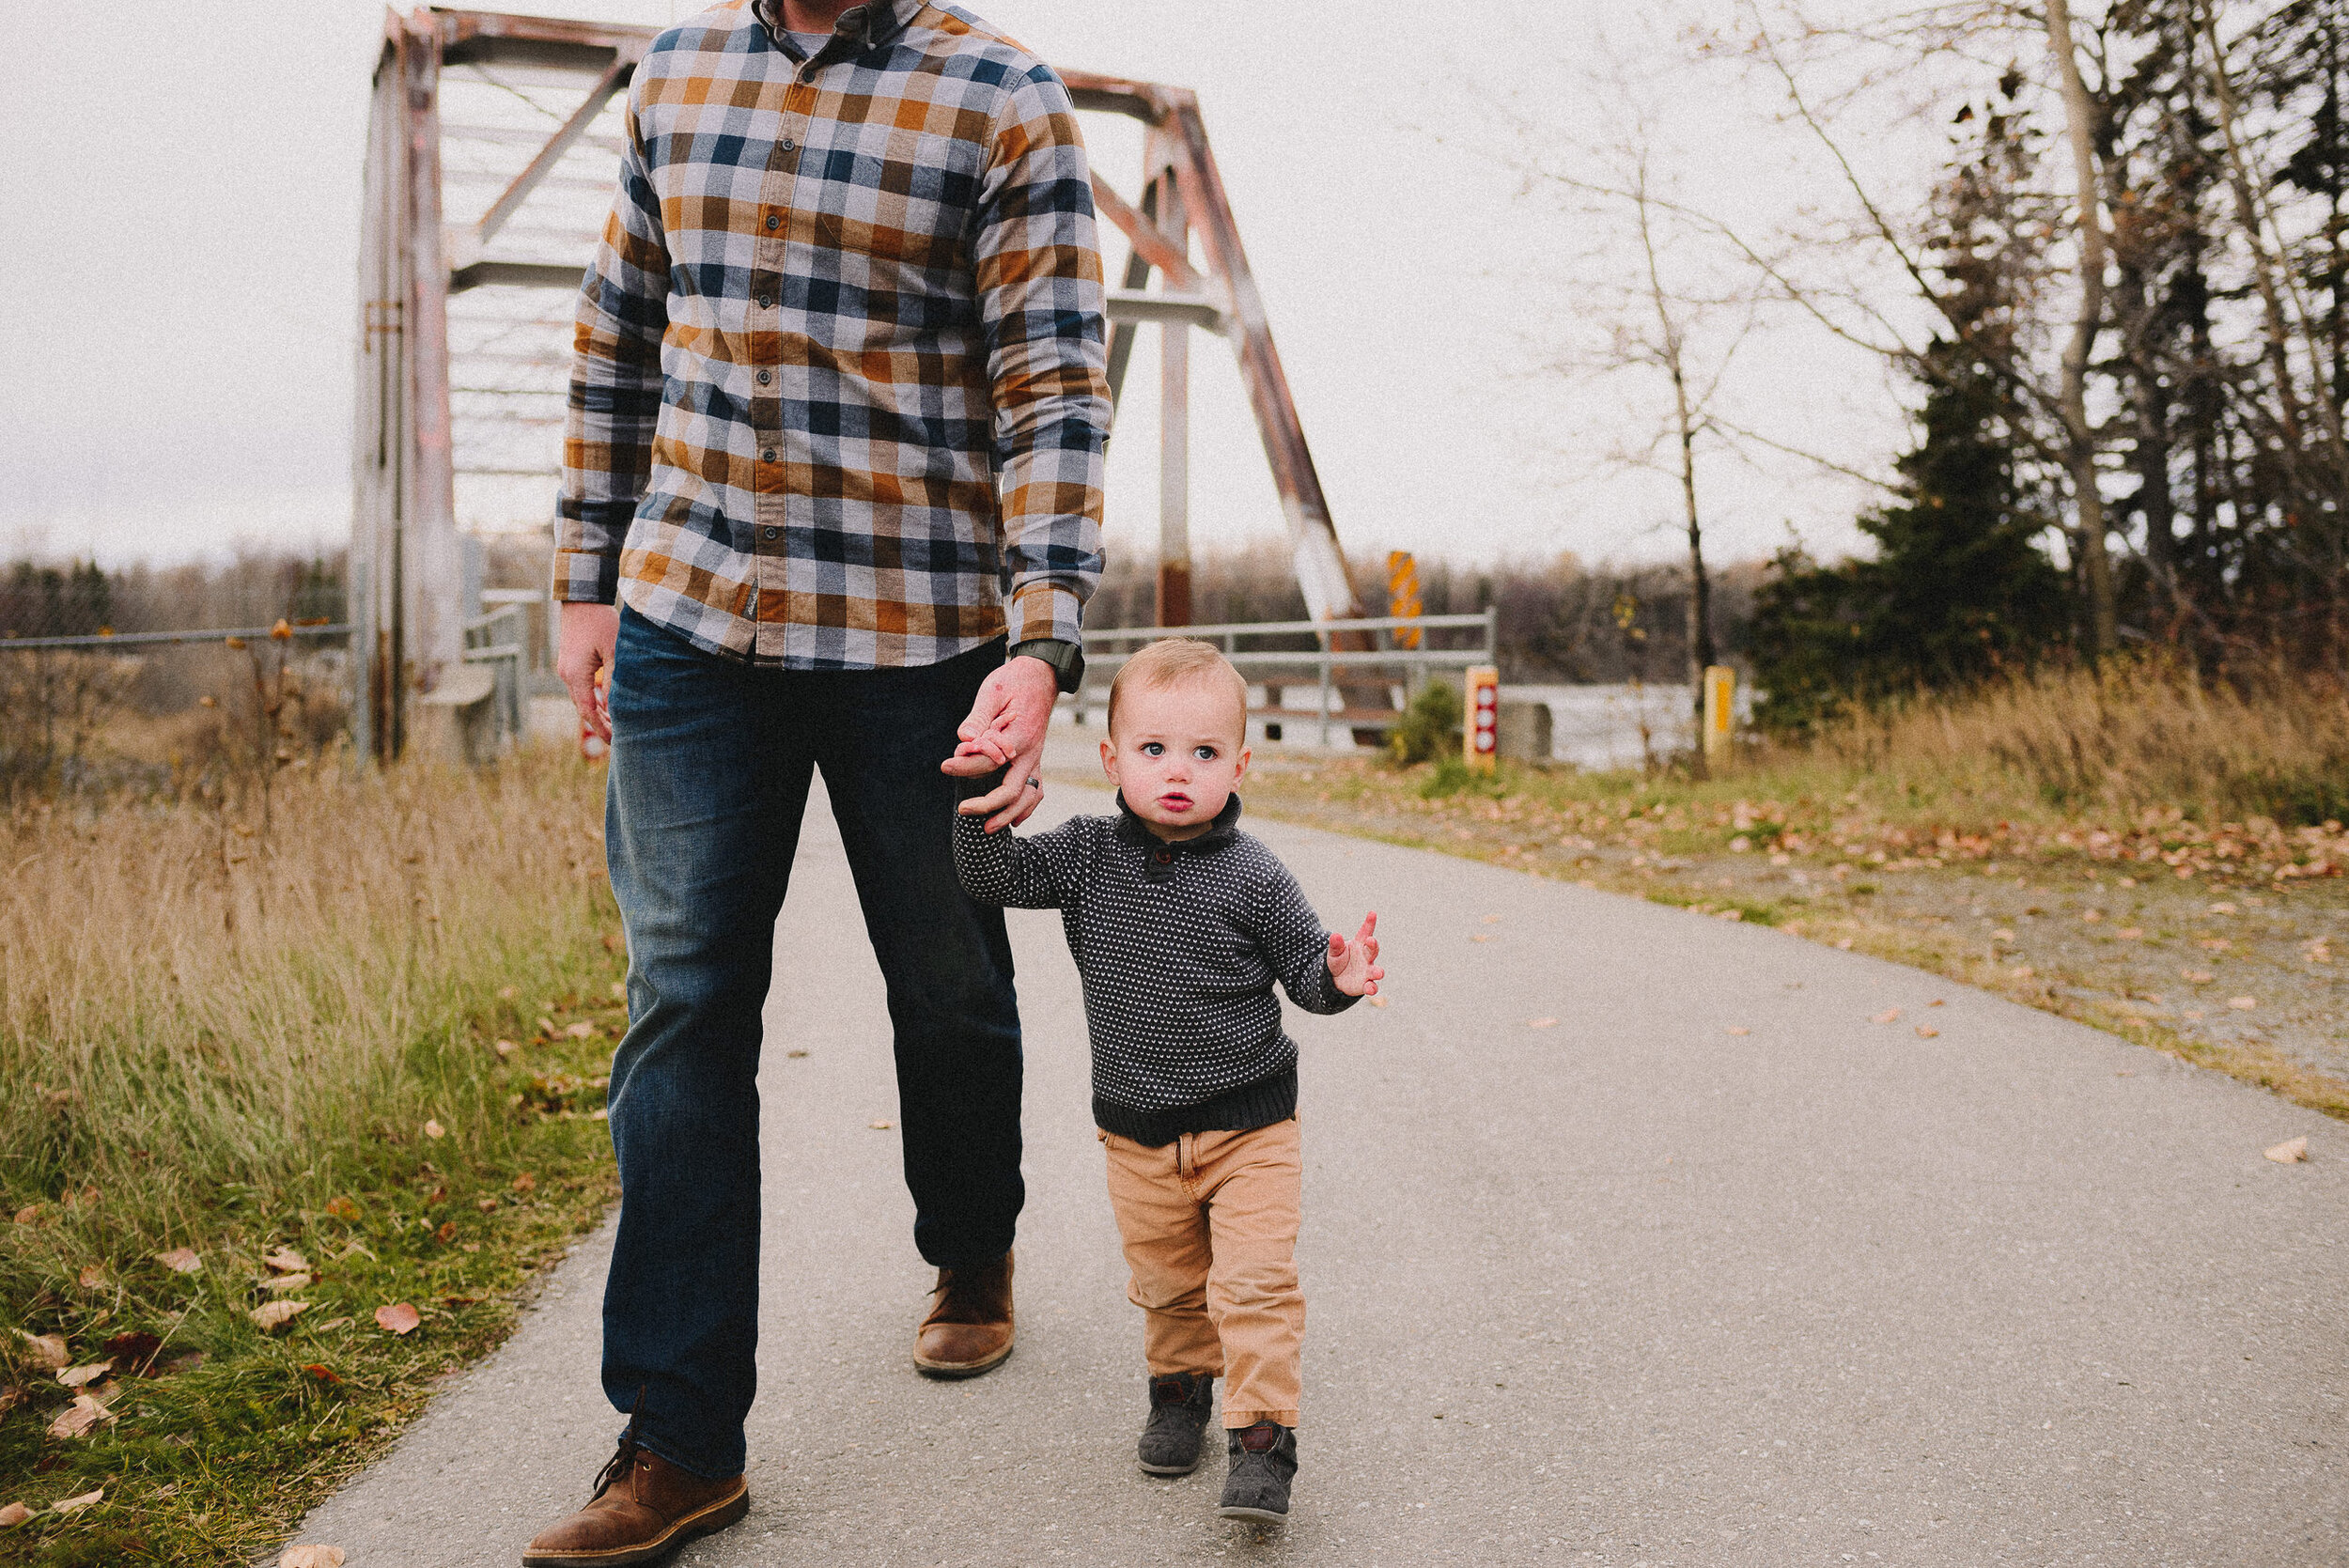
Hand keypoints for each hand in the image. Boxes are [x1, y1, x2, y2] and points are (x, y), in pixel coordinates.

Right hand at [557, 602, 621, 742]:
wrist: (580, 599)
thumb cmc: (600, 622)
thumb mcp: (614, 652)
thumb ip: (614, 680)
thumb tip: (616, 707)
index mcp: (576, 675)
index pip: (588, 712)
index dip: (601, 729)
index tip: (615, 742)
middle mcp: (567, 675)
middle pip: (583, 708)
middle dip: (599, 724)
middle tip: (619, 737)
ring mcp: (566, 668)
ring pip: (581, 698)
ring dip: (596, 711)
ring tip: (615, 723)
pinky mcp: (569, 661)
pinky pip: (580, 687)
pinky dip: (593, 697)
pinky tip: (607, 702)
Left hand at [943, 654, 1058, 831]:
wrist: (1042, 676)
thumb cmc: (1013, 681)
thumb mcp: (993, 692)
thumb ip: (979, 718)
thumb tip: (964, 741)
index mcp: (1020, 735)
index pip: (990, 760)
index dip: (965, 766)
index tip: (945, 765)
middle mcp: (1031, 751)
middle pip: (1012, 789)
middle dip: (987, 805)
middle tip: (962, 809)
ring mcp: (1036, 758)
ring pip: (1027, 796)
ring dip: (1008, 814)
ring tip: (986, 829)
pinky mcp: (1035, 760)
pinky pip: (1036, 791)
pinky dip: (1025, 808)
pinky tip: (1012, 820)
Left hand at [1327, 912, 1382, 996]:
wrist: (1335, 979)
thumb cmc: (1338, 960)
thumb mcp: (1334, 952)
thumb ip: (1335, 944)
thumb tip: (1335, 935)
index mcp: (1359, 944)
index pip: (1365, 932)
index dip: (1369, 923)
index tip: (1372, 913)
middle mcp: (1366, 956)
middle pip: (1373, 949)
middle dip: (1373, 945)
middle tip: (1371, 941)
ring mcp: (1368, 971)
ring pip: (1375, 970)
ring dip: (1377, 971)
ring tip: (1378, 972)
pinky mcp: (1365, 984)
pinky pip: (1371, 987)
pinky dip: (1372, 988)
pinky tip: (1370, 988)